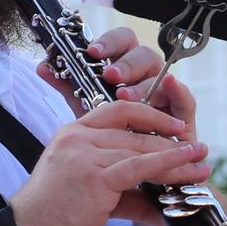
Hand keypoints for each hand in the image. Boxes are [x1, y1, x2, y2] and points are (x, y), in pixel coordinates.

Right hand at [10, 99, 209, 225]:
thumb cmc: (52, 219)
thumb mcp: (88, 194)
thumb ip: (122, 192)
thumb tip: (157, 203)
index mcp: (72, 134)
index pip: (117, 112)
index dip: (149, 116)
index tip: (174, 128)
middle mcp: (78, 138)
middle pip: (135, 132)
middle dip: (171, 141)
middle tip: (199, 149)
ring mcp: (85, 155)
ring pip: (142, 150)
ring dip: (177, 157)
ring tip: (202, 162)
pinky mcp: (95, 177)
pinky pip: (140, 167)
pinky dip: (168, 166)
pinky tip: (188, 167)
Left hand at [37, 26, 199, 148]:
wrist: (129, 182)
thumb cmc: (110, 142)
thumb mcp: (88, 113)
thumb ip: (70, 89)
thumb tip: (42, 66)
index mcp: (125, 72)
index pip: (122, 44)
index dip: (109, 43)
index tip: (92, 51)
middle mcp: (146, 80)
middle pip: (141, 56)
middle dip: (125, 64)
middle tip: (110, 75)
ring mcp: (166, 97)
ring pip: (160, 75)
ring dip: (142, 82)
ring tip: (125, 94)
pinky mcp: (182, 119)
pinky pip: (185, 99)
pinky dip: (178, 89)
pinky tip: (170, 84)